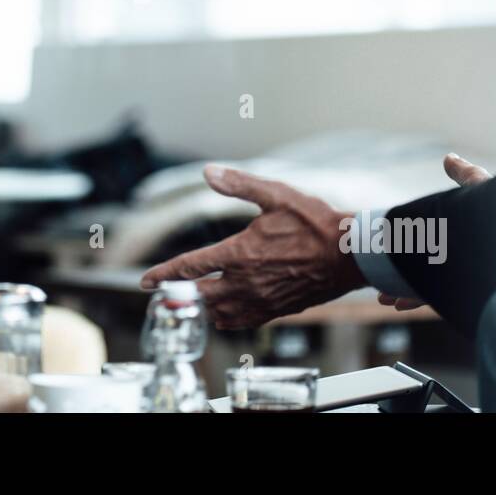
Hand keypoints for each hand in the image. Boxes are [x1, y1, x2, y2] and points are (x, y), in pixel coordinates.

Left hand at [139, 164, 364, 329]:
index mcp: (240, 253)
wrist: (350, 254)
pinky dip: (226, 319)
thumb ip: (239, 185)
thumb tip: (208, 172)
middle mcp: (246, 282)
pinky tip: (223, 314)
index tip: (145, 282)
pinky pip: (242, 322)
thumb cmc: (315, 223)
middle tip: (164, 295)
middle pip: (199, 297)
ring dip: (202, 309)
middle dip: (179, 297)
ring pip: (219, 313)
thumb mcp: (276, 195)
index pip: (190, 268)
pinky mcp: (277, 310)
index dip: (163, 275)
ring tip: (190, 303)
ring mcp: (261, 300)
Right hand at [376, 152, 491, 311]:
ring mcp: (466, 280)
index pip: (437, 240)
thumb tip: (448, 158)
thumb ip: (466, 176)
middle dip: (403, 274)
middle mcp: (467, 260)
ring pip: (429, 287)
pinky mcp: (467, 296)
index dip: (413, 243)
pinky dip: (414, 300)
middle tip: (382, 277)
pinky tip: (397, 303)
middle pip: (429, 267)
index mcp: (468, 237)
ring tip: (382, 296)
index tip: (391, 245)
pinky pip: (436, 300)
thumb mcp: (481, 191)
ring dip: (402, 291)